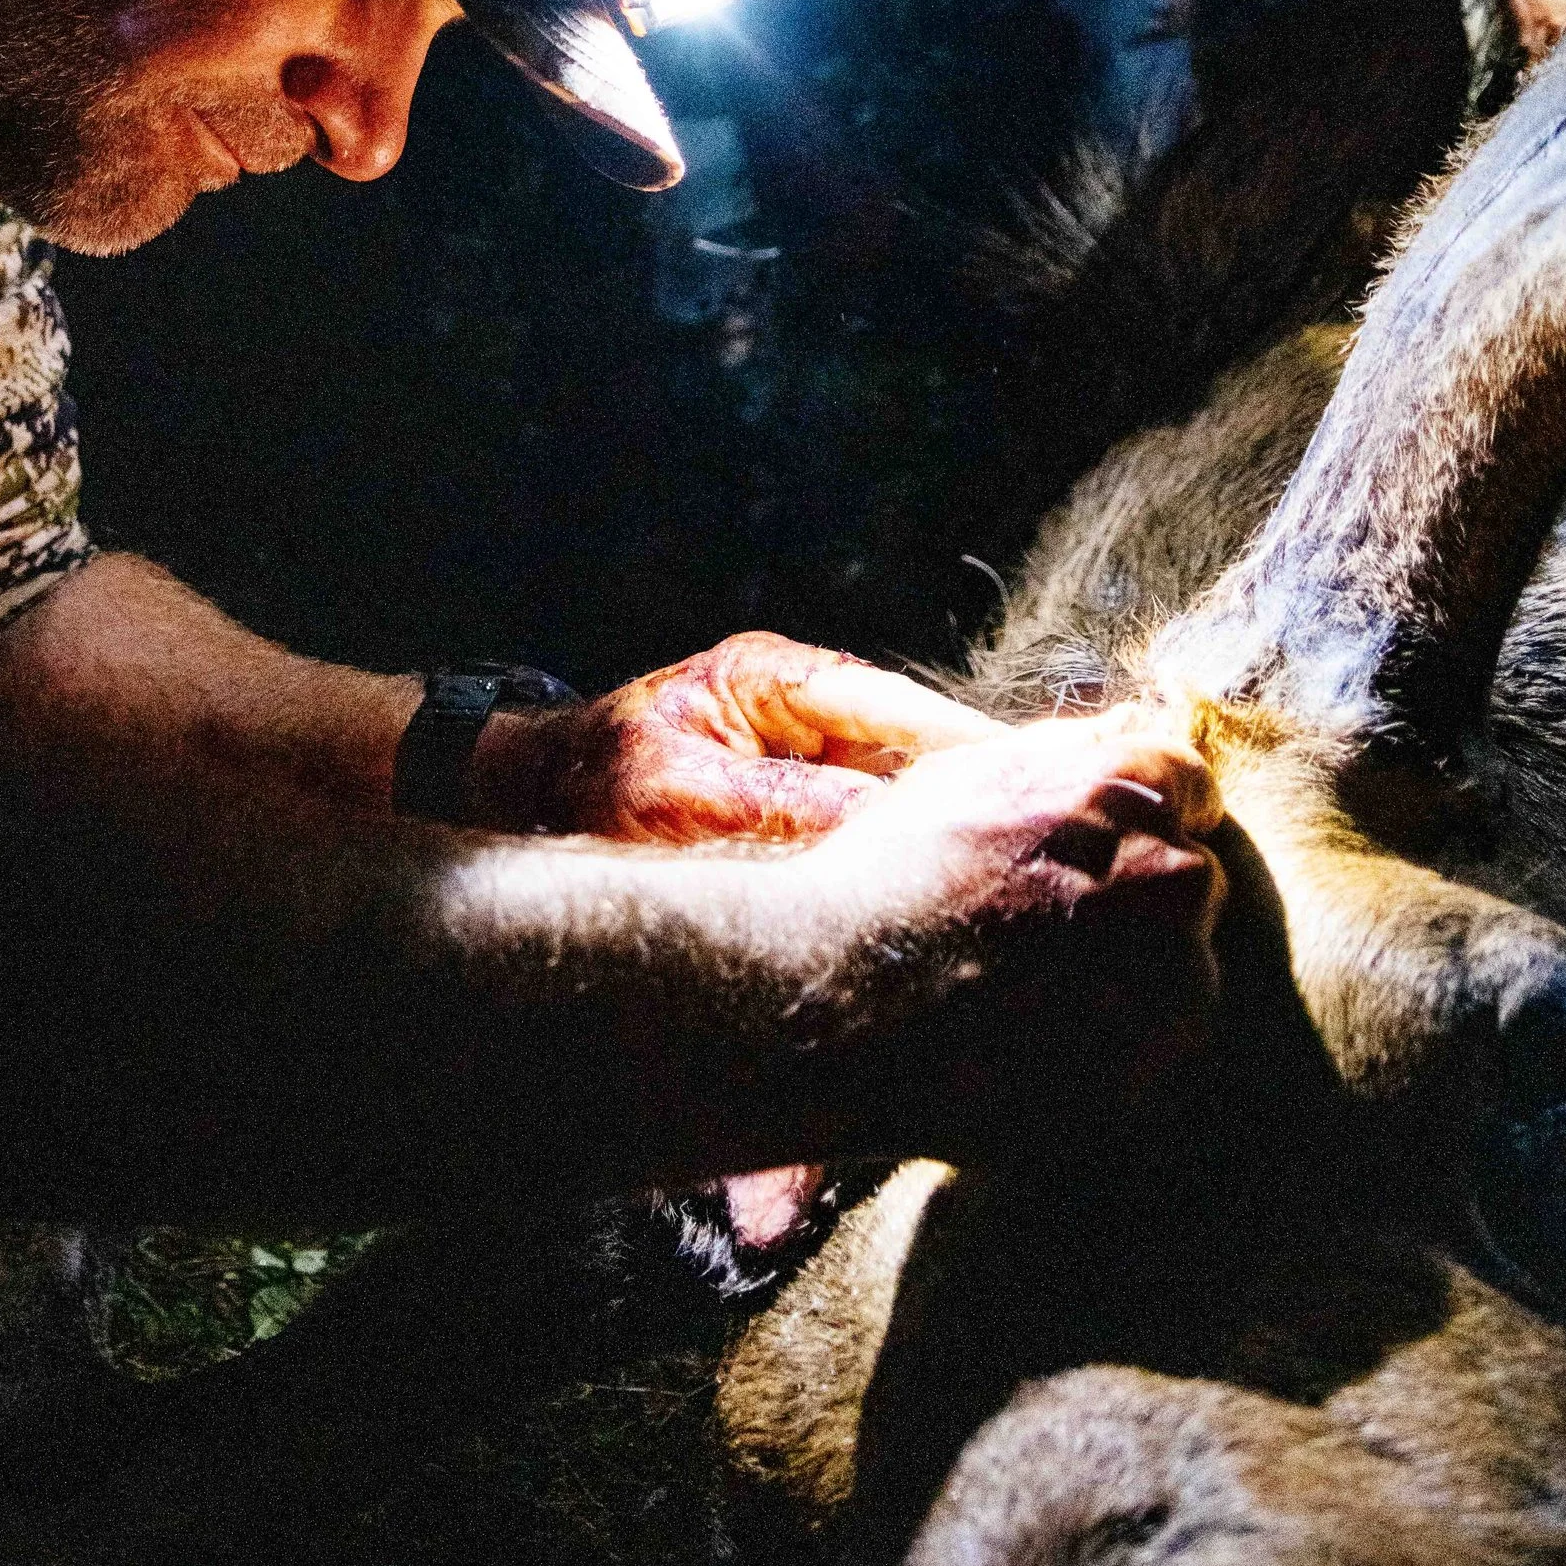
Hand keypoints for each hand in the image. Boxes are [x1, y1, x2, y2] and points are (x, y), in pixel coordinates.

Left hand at [464, 630, 1009, 840]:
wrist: (533, 794)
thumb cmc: (595, 783)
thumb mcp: (684, 797)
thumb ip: (786, 808)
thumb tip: (884, 825)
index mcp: (773, 674)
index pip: (890, 706)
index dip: (961, 747)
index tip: (1027, 783)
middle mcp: (800, 701)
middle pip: (908, 748)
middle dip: (960, 795)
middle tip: (1032, 842)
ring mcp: (803, 746)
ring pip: (892, 790)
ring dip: (928, 833)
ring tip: (997, 875)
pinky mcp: (799, 792)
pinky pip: (861, 819)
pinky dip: (890, 854)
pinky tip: (932, 891)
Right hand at [799, 700, 1227, 1138]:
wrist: (841, 1000)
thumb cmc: (890, 875)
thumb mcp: (966, 776)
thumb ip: (1066, 750)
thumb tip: (1128, 728)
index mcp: (1133, 792)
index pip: (1190, 789)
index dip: (1139, 815)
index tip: (1092, 846)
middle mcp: (1171, 878)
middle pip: (1187, 880)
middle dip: (1139, 896)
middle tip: (1048, 923)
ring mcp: (1169, 985)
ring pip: (1178, 971)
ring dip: (1131, 975)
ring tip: (1033, 989)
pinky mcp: (1150, 1070)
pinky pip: (1153, 1049)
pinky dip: (1112, 1045)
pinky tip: (1036, 1039)